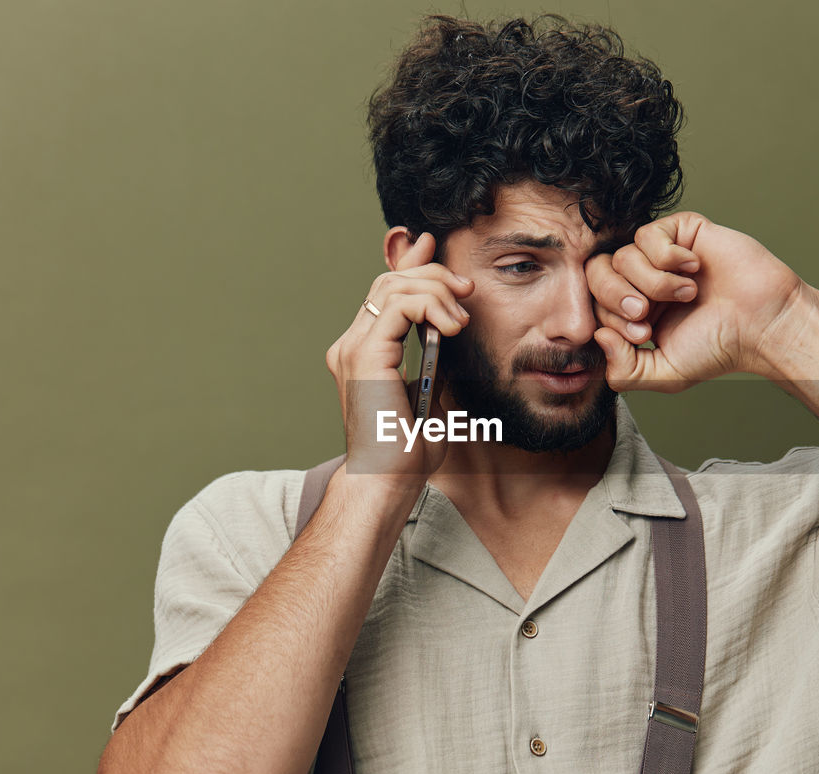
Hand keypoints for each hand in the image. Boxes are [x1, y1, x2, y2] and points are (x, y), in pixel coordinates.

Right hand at [325, 233, 473, 478]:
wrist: (388, 482)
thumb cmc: (408, 451)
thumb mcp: (433, 392)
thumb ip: (436, 357)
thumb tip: (451, 325)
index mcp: (364, 351)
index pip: (385, 291)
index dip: (411, 264)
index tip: (433, 245)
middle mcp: (351, 344)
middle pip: (389, 281)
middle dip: (433, 274)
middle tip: (466, 290)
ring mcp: (353, 348)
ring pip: (393, 286)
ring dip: (436, 290)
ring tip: (460, 319)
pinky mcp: (364, 356)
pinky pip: (399, 306)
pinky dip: (430, 306)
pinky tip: (451, 327)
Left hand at [588, 211, 803, 389]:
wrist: (761, 323)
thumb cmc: (719, 347)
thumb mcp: (664, 375)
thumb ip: (624, 371)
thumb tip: (598, 336)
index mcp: (635, 311)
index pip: (594, 304)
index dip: (609, 319)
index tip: (644, 335)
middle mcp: (643, 280)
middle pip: (597, 274)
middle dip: (617, 298)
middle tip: (646, 314)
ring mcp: (660, 255)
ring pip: (623, 256)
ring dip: (653, 281)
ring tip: (686, 294)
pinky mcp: (680, 232)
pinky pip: (647, 235)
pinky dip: (667, 257)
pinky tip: (693, 269)